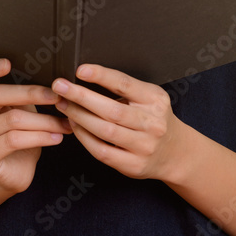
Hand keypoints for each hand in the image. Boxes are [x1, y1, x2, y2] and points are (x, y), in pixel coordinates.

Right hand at [0, 57, 72, 194]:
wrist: (7, 174)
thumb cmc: (12, 136)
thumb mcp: (15, 109)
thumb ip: (21, 95)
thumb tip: (53, 81)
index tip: (8, 63)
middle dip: (31, 93)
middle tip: (56, 96)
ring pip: (12, 119)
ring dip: (44, 120)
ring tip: (63, 122)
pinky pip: (14, 140)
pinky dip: (40, 136)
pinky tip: (56, 137)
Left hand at [51, 64, 187, 181]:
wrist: (176, 152)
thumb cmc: (154, 118)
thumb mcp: (150, 97)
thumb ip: (126, 88)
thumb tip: (87, 76)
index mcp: (155, 100)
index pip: (125, 84)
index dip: (102, 76)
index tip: (80, 70)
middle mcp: (152, 123)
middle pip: (111, 109)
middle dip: (81, 97)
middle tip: (60, 87)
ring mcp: (143, 146)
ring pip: (105, 131)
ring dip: (79, 116)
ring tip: (63, 105)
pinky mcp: (133, 165)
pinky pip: (102, 151)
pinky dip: (84, 137)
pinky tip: (74, 125)